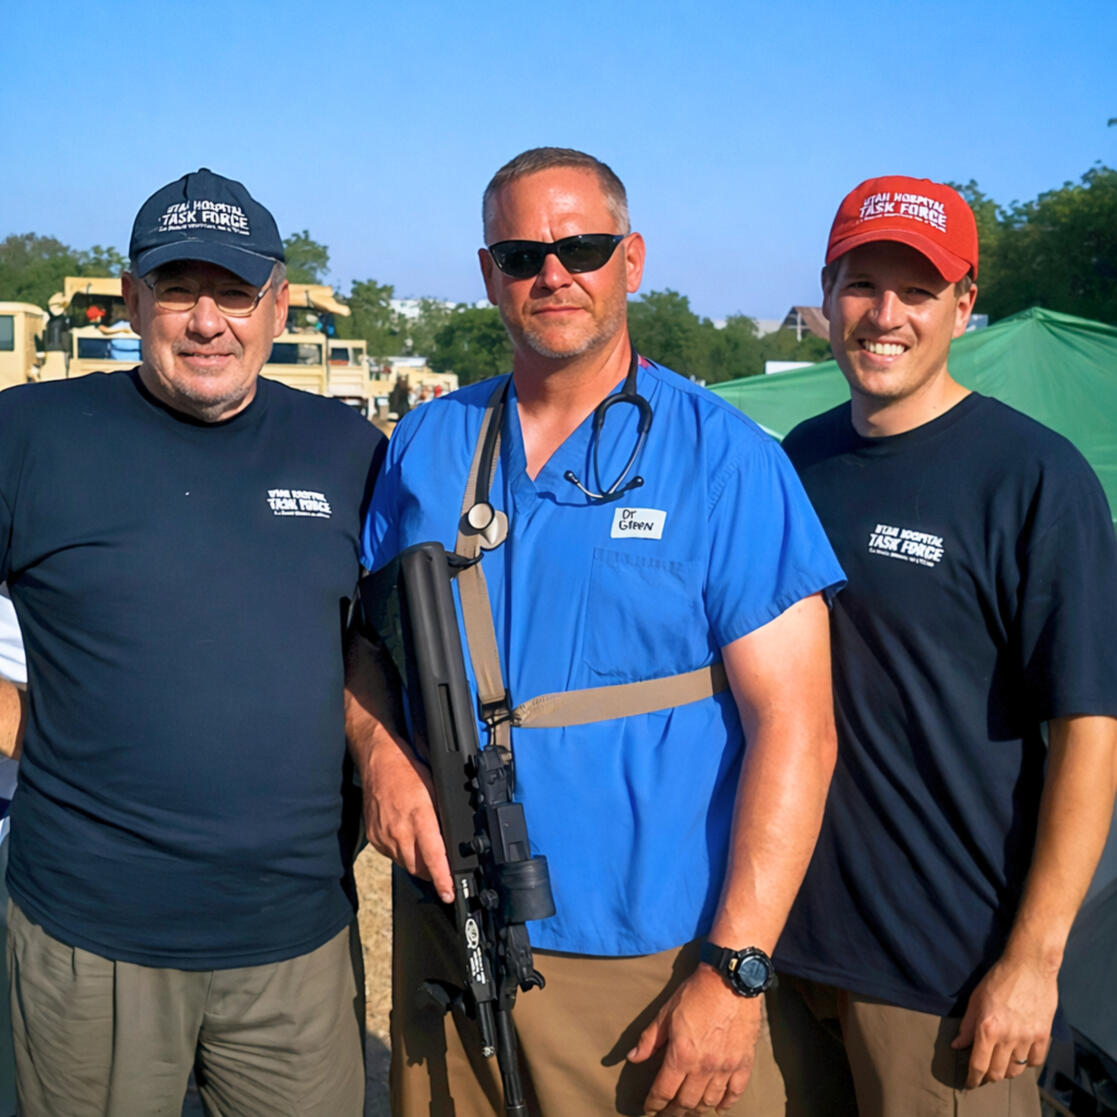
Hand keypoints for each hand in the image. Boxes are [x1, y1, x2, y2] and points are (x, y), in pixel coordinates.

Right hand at [359, 730, 452, 901]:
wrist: (378, 762)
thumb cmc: (408, 772)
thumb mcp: (436, 790)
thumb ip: (444, 818)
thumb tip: (455, 840)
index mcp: (419, 817)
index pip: (433, 856)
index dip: (442, 878)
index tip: (449, 893)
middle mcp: (400, 830)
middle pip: (419, 868)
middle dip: (433, 873)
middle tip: (443, 870)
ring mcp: (384, 836)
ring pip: (405, 864)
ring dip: (418, 864)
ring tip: (424, 849)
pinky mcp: (374, 838)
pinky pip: (392, 856)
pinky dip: (403, 854)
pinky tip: (407, 839)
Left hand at [628, 966, 761, 1114]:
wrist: (730, 979)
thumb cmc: (695, 993)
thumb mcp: (666, 1012)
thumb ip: (649, 1039)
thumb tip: (633, 1058)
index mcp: (681, 1055)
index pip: (663, 1092)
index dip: (654, 1104)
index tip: (649, 1108)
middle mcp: (704, 1067)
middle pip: (686, 1103)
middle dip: (673, 1112)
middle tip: (666, 1114)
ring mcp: (725, 1067)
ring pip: (709, 1102)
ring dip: (696, 1110)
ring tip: (688, 1110)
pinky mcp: (743, 1063)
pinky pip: (734, 1093)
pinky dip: (725, 1104)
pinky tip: (717, 1107)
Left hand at [951, 955, 1055, 1086]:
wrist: (1029, 966)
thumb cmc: (998, 979)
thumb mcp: (975, 999)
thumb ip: (967, 1026)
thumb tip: (957, 1046)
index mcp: (988, 1028)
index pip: (978, 1065)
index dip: (972, 1079)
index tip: (969, 1083)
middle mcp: (1008, 1037)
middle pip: (997, 1072)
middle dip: (988, 1076)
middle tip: (983, 1073)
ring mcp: (1028, 1038)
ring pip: (1016, 1069)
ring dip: (1006, 1071)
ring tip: (1000, 1064)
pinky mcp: (1044, 1036)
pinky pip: (1035, 1061)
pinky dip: (1027, 1063)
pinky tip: (1020, 1056)